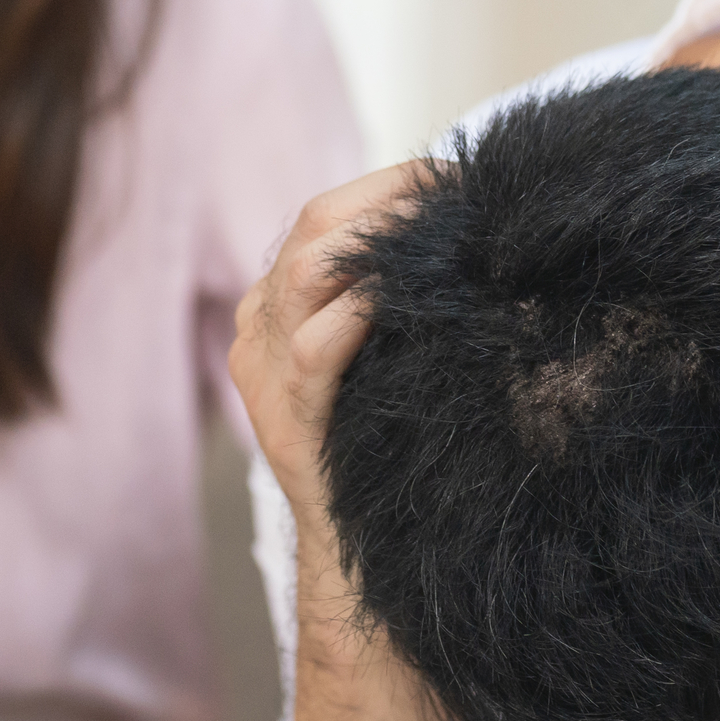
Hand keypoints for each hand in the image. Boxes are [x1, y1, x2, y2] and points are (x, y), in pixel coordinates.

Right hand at [229, 159, 435, 560]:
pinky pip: (315, 348)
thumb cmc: (379, 440)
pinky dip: (359, 312)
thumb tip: (463, 234)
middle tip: (457, 195)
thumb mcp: (378, 354)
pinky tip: (401, 298)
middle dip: (390, 200)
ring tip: (440, 234)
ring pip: (304, 276)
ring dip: (380, 245)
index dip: (388, 186)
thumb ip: (390, 297)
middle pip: (312, 230)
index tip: (454, 176)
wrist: (356, 544)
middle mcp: (256, 329)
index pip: (322, 216)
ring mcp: (263, 374)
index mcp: (273, 306)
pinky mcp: (287, 419)